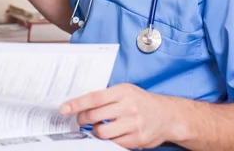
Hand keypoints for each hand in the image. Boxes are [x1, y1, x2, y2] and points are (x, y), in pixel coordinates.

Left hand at [60, 83, 177, 148]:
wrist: (169, 116)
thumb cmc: (143, 102)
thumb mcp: (127, 90)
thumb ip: (107, 95)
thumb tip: (81, 103)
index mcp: (123, 92)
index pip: (94, 98)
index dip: (77, 104)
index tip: (65, 108)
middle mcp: (128, 107)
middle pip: (94, 116)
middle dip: (82, 119)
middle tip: (80, 120)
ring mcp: (133, 124)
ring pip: (101, 132)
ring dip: (95, 131)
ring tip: (97, 127)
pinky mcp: (137, 139)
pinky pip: (113, 143)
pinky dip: (108, 140)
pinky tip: (110, 134)